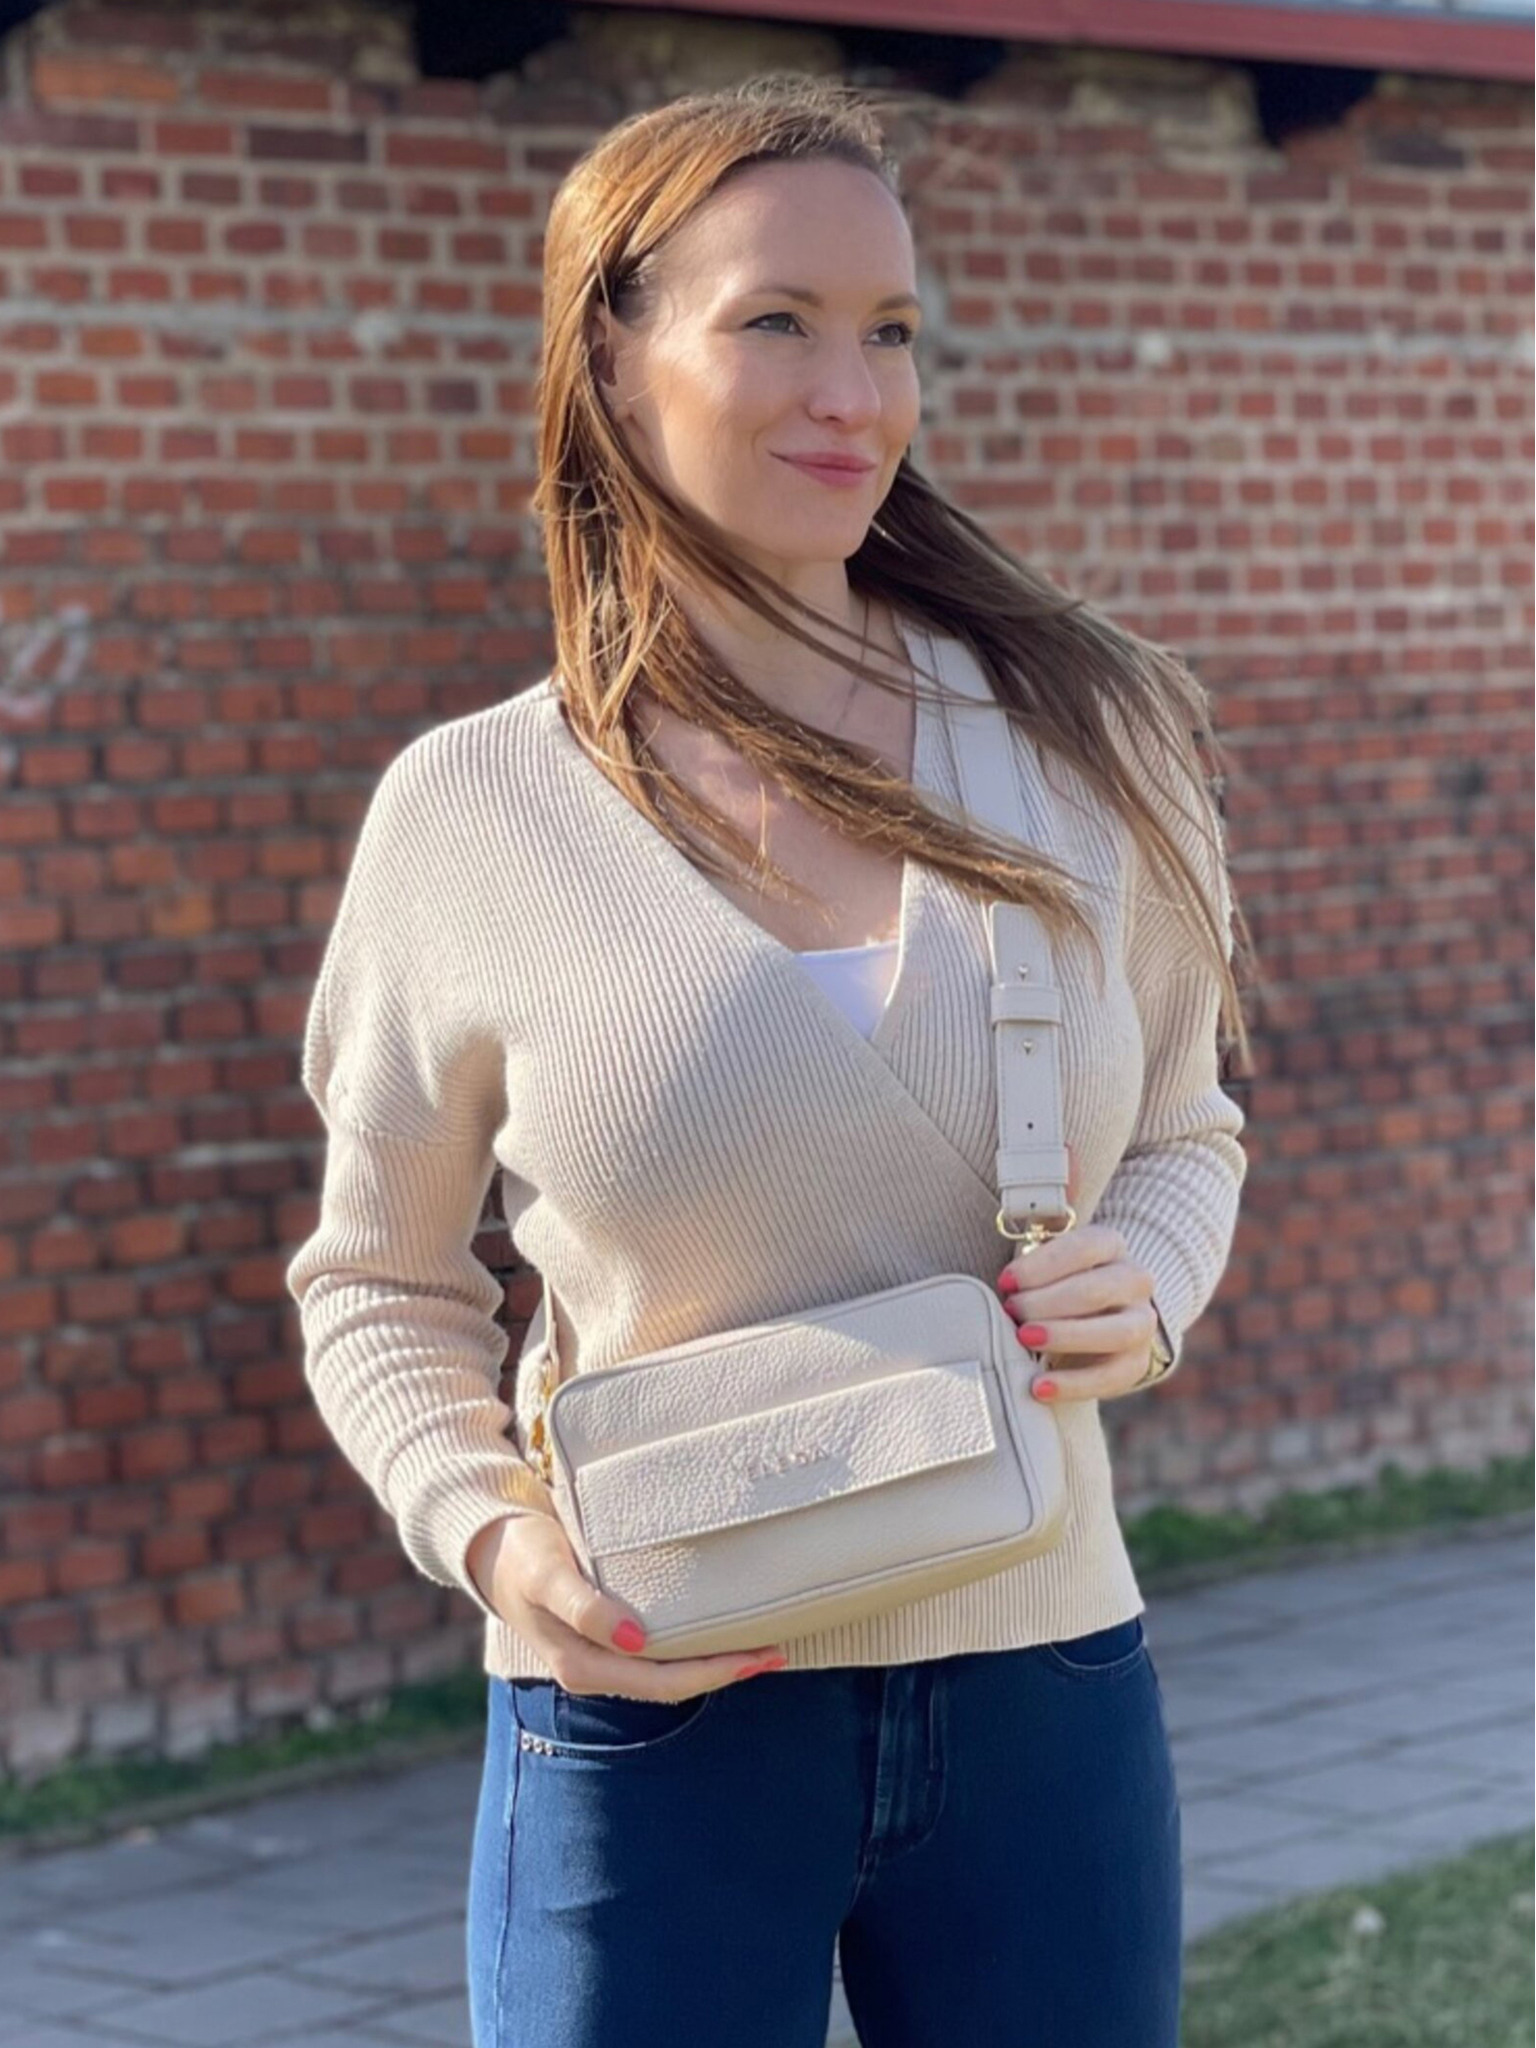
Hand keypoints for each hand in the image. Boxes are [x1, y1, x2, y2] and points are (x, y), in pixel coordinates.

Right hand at [466, 1514, 786, 1700]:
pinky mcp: (602, 1639)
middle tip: (775, 1651)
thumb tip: (636, 1641)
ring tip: (757, 1643)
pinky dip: (690, 1647)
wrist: (490, 1548)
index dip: (714, 1673)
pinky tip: (713, 1631)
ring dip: (711, 1662)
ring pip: (666, 1673)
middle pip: (673, 1684)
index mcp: (582, 1665)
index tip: (758, 1655)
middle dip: (725, 1671)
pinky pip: (656, 1655)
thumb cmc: (522, 1554)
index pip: (664, 1681)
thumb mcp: (548, 1573)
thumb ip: (585, 1606)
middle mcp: (594, 1670)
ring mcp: (598, 1657)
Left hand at [996, 1144, 1162, 1403]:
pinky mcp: (1136, 1365)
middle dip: (1051, 1301)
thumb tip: (1066, 1153)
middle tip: (1011, 1312)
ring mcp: (1141, 1323)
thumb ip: (1052, 1206)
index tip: (1005, 1281)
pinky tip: (1037, 1387)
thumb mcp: (1049, 1243)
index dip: (1045, 1264)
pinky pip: (1113, 1376)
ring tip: (1024, 1341)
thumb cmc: (1059, 1277)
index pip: (1087, 1246)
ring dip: (1067, 1336)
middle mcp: (1135, 1280)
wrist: (1099, 1318)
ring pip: (1117, 1330)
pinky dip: (1075, 1384)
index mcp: (1112, 1244)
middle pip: (1101, 1288)